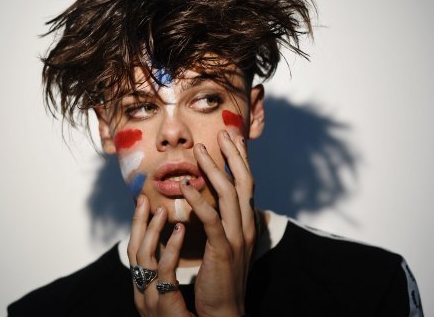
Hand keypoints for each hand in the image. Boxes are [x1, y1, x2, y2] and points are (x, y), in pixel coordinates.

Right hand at [128, 195, 193, 315]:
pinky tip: (180, 230)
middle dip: (138, 222)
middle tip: (145, 198)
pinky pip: (163, 271)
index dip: (138, 226)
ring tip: (163, 209)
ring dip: (152, 230)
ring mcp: (149, 298)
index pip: (137, 250)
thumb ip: (169, 268)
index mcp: (145, 287)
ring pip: (143, 257)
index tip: (144, 201)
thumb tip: (176, 239)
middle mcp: (142, 291)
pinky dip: (169, 248)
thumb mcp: (173, 291)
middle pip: (133, 249)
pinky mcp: (163, 304)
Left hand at [185, 130, 255, 316]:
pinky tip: (186, 187)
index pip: (246, 183)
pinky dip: (199, 200)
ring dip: (214, 169)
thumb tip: (216, 200)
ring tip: (200, 151)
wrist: (225, 310)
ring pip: (228, 194)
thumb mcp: (226, 244)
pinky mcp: (223, 250)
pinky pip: (211, 219)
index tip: (231, 138)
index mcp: (247, 223)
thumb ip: (225, 221)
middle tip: (222, 133)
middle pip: (243, 181)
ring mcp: (238, 237)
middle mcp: (247, 226)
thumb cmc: (220, 277)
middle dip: (233, 155)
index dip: (240, 159)